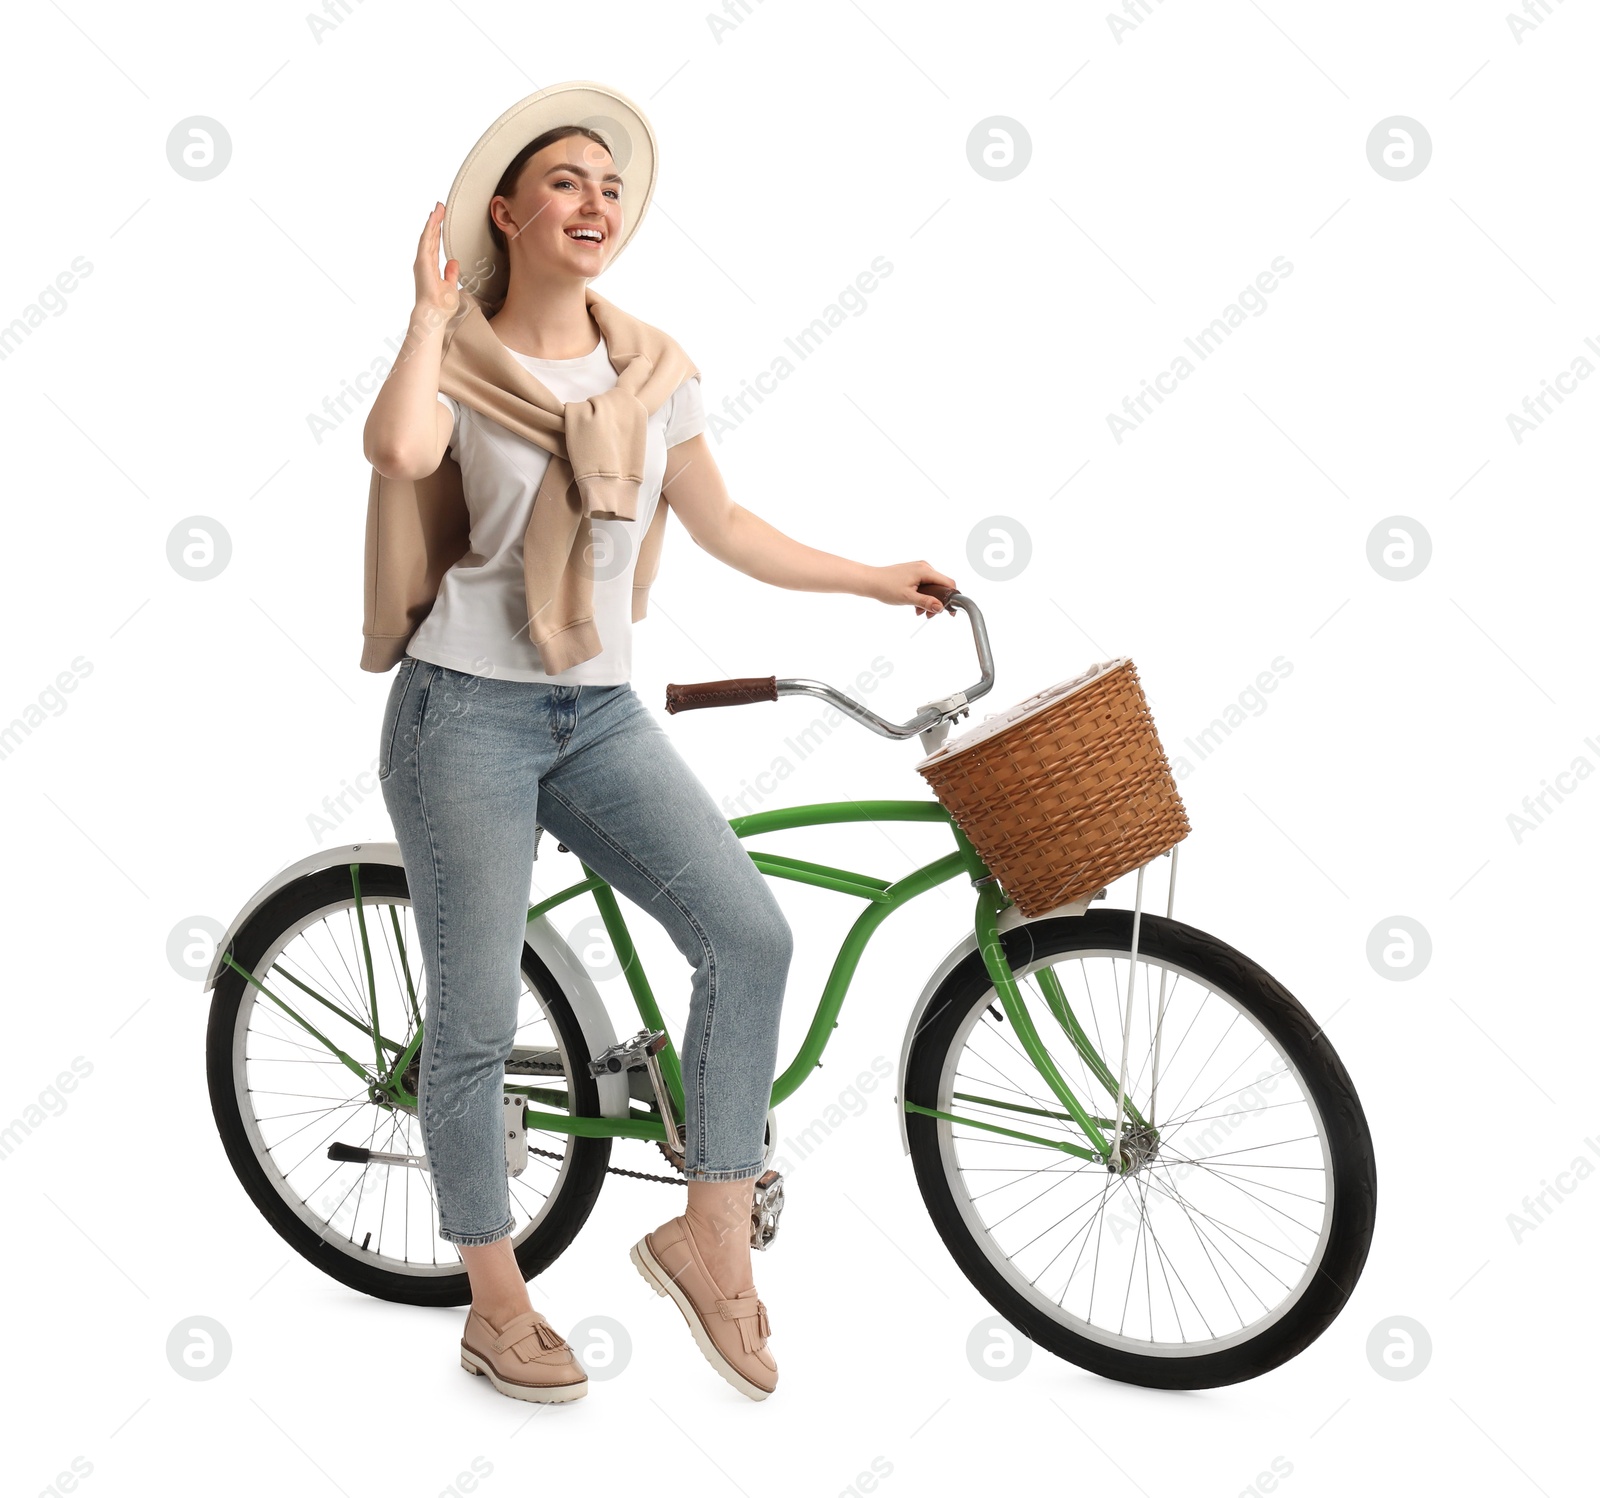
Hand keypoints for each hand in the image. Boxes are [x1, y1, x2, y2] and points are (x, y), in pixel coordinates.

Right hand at [412, 201, 459, 324]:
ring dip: (433, 221)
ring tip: (438, 208)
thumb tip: (453, 261)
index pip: (434, 245)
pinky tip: (434, 218)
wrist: (434, 315)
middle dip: (435, 222)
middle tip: (439, 207)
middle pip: (430, 237)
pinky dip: (430, 229)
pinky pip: (426, 241)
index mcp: (430, 267)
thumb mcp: (450, 286)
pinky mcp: (422, 262)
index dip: (437, 231)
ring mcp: (422, 261)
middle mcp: (424, 262)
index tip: (441, 219)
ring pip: (428, 236)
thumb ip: (451, 273)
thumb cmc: (441, 306)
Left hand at [865, 560, 958, 616]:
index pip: (948, 583)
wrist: (870, 581)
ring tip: (919, 612)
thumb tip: (941, 608)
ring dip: (929, 601)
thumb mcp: (907, 598)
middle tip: (929, 615)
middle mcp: (924, 567)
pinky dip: (923, 596)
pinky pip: (925, 585)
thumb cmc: (886, 587)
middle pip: (941, 586)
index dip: (951, 598)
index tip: (949, 612)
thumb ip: (926, 602)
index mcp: (925, 570)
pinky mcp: (914, 572)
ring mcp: (919, 569)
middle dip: (937, 602)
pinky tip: (915, 605)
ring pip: (933, 587)